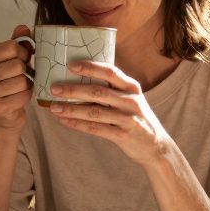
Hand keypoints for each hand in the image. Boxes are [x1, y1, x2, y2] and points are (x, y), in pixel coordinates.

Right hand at [0, 25, 33, 131]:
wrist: (4, 113)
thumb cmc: (9, 81)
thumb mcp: (11, 60)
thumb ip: (17, 43)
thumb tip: (23, 27)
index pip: (12, 46)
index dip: (24, 52)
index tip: (24, 59)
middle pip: (18, 65)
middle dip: (27, 70)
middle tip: (24, 75)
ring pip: (22, 81)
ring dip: (28, 84)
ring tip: (22, 86)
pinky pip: (23, 96)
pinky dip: (27, 96)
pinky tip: (20, 97)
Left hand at [48, 61, 172, 166]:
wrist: (156, 146)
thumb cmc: (136, 118)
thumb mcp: (131, 99)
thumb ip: (113, 89)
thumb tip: (81, 78)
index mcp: (132, 87)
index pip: (110, 72)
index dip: (91, 67)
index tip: (71, 64)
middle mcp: (131, 101)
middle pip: (98, 92)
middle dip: (73, 90)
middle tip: (54, 88)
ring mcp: (127, 119)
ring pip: (94, 112)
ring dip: (71, 109)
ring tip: (53, 107)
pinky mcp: (122, 135)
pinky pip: (95, 128)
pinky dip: (77, 124)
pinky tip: (64, 121)